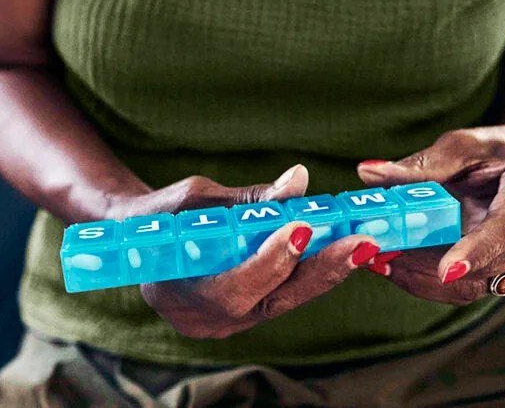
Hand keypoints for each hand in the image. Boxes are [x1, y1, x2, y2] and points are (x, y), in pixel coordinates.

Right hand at [108, 165, 380, 338]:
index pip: (232, 287)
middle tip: (360, 242)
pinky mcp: (247, 316)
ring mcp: (228, 324)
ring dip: (327, 271)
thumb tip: (299, 180)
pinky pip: (285, 296)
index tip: (303, 228)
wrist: (140, 242)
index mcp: (177, 294)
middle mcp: (206, 321)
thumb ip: (246, 199)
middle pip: (272, 301)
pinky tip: (346, 251)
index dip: (270, 260)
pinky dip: (314, 273)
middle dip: (319, 270)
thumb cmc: (161, 215)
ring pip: (286, 300)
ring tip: (365, 243)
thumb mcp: (195, 198)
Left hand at [356, 126, 504, 304]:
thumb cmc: (492, 149)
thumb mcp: (458, 146)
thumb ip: (418, 165)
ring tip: (385, 263)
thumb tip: (367, 173)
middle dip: (434, 268)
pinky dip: (437, 283)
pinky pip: (476, 287)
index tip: (447, 270)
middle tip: (384, 259)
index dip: (478, 250)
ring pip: (481, 284)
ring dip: (430, 280)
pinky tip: (403, 269)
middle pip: (491, 265)